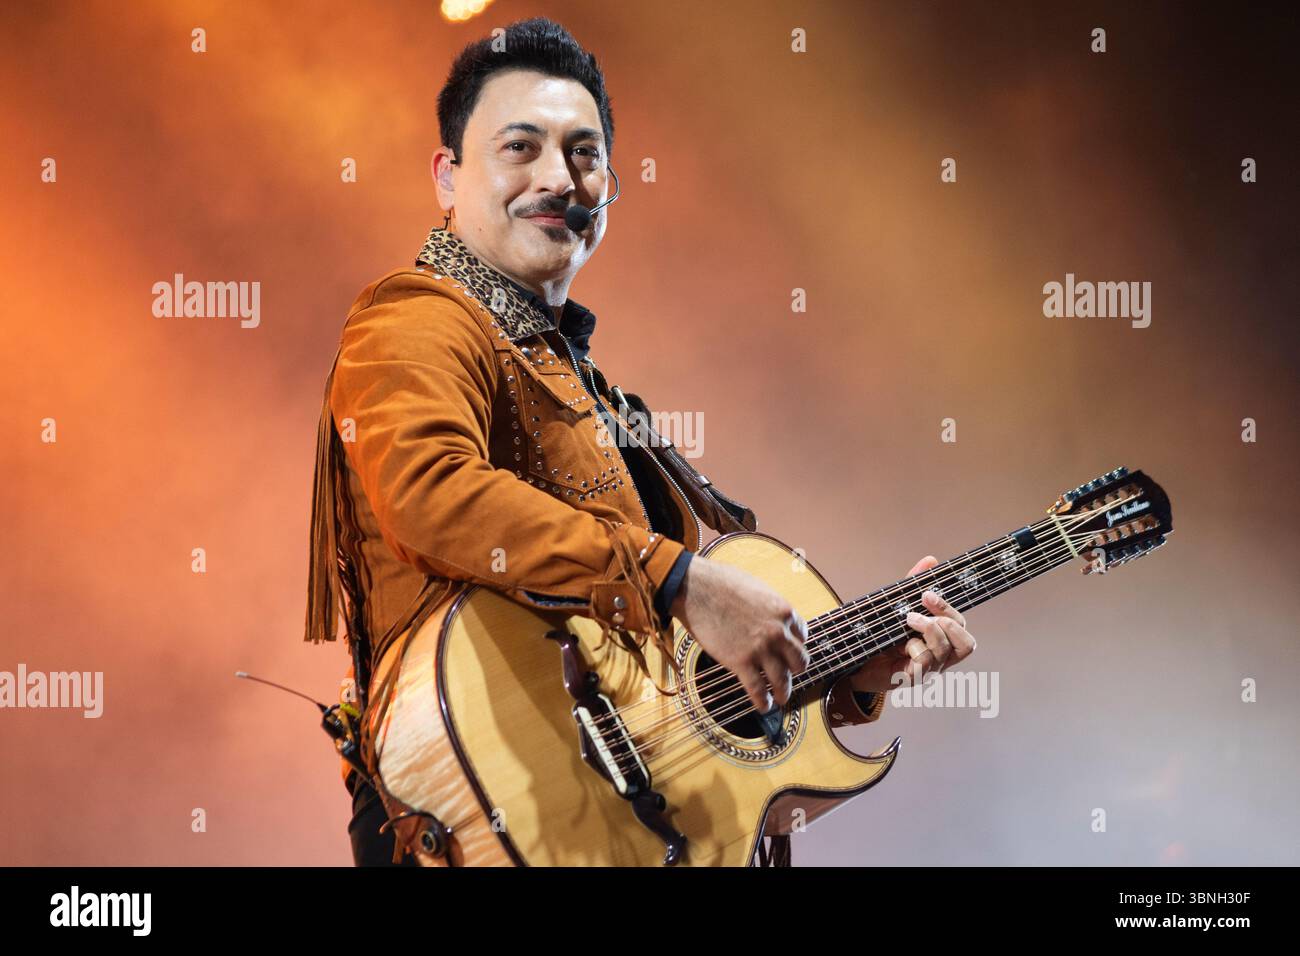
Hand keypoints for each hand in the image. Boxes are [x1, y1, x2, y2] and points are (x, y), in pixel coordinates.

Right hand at [669, 557, 808, 712]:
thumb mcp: (757, 589)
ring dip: (783, 693)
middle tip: (789, 675)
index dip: (795, 646)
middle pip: (800, 662)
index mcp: (784, 612)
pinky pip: (758, 689)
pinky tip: (763, 706)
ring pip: (782, 681)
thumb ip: (768, 607)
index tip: (789, 652)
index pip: (803, 636)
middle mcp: (778, 633)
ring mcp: (761, 649)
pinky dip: (762, 701)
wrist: (696, 587)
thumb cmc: (721, 582)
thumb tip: (766, 618)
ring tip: (780, 698)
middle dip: (795, 671)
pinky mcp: (741, 662)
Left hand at [847, 555, 976, 693]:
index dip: (949, 608)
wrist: (855, 661)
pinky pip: (925, 662)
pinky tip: (901, 645)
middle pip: (966, 643)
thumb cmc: (880, 636)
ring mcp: (928, 669)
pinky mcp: (912, 678)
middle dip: (946, 618)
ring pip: (945, 650)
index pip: (961, 626)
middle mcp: (939, 657)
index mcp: (940, 639)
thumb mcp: (896, 608)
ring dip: (929, 629)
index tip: (927, 594)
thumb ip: (913, 586)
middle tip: (920, 607)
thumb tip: (930, 560)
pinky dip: (915, 647)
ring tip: (909, 619)